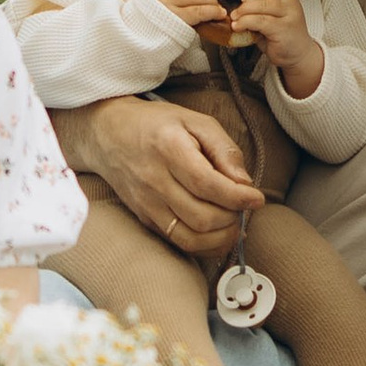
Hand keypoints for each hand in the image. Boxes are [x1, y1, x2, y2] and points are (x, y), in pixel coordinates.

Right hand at [75, 92, 261, 258]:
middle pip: (201, 217)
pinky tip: (219, 232)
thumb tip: (244, 182)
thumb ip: (224, 149)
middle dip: (233, 218)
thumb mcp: (195, 121)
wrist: (108, 135)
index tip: (257, 197)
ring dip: (222, 237)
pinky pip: (179, 242)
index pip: (207, 184)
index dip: (237, 197)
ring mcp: (147, 204)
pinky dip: (205, 245)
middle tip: (245, 206)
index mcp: (168, 148)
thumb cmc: (157, 124)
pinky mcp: (145, 218)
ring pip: (191, 238)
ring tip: (235, 222)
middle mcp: (154, 180)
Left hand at [229, 0, 316, 84]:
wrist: (298, 56)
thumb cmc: (281, 38)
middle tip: (236, 13)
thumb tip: (237, 7)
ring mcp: (289, 15)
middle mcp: (290, 3)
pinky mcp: (284, 29)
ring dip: (244, 11)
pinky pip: (261, 21)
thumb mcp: (271, 18)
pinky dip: (246, 22)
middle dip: (246, 2)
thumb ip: (259, 9)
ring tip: (235, 19)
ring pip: (262, 5)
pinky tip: (238, 27)